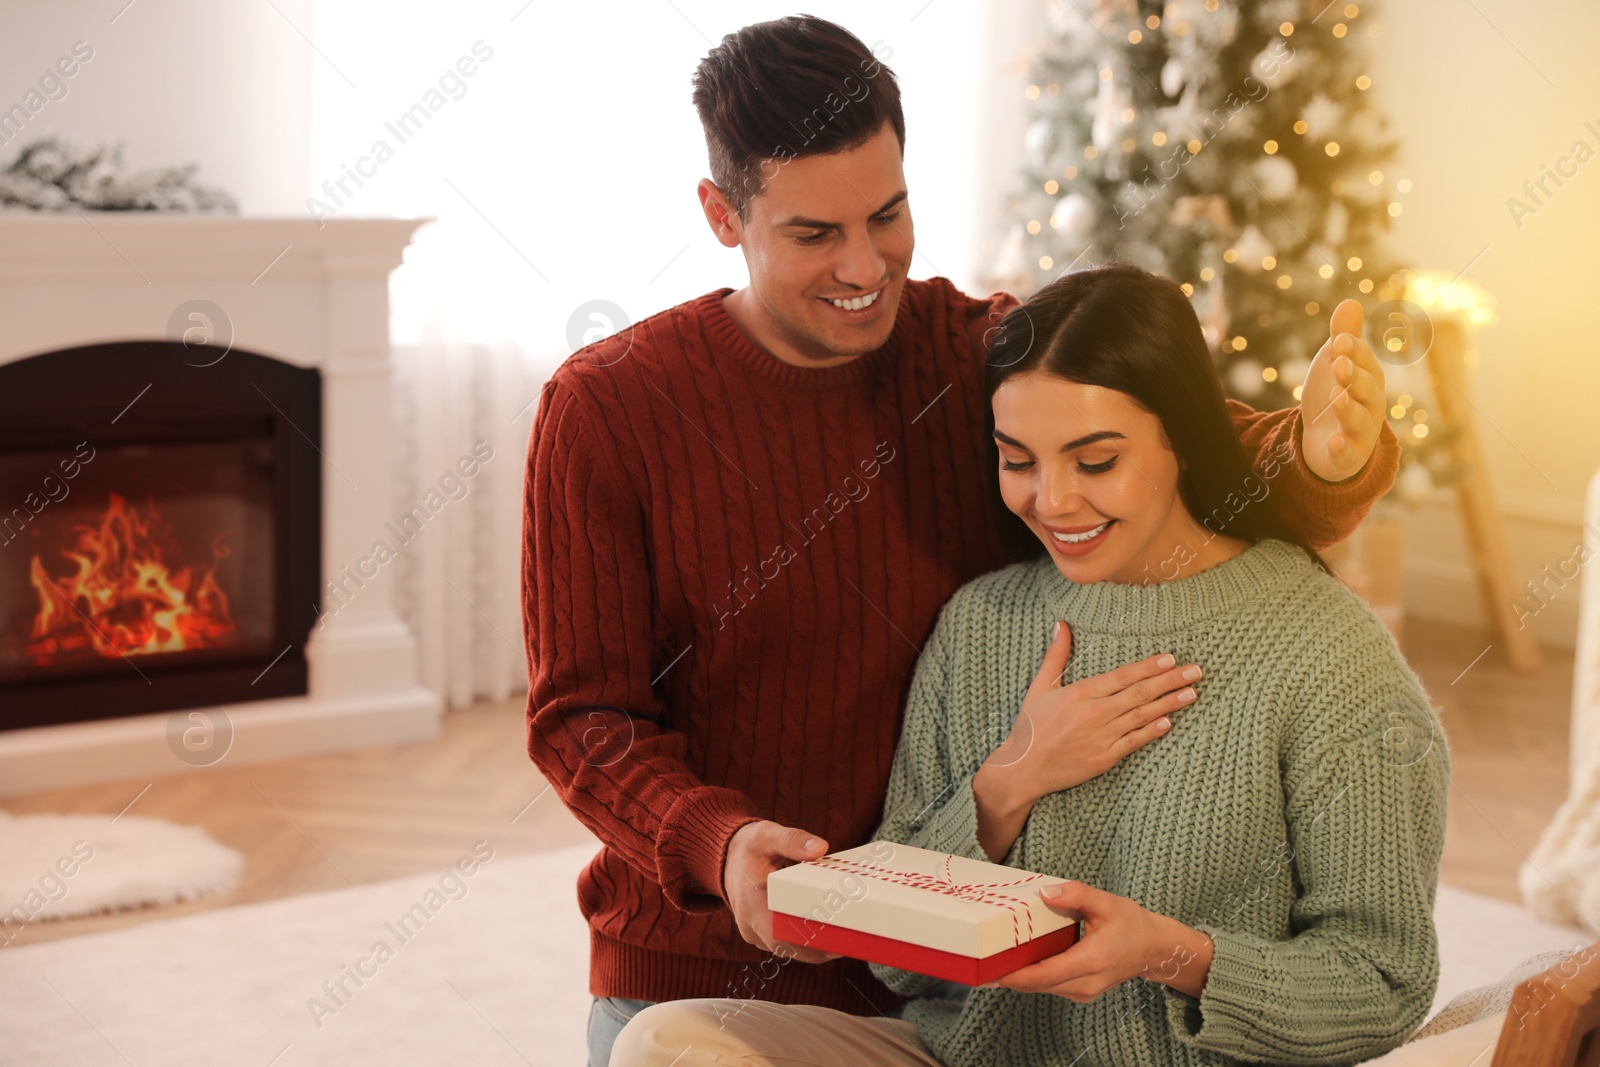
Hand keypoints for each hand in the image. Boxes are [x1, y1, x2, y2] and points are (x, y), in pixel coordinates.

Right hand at [722, 820, 839, 963]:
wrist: (727, 857)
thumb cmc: (749, 846)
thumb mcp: (767, 835)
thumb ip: (792, 840)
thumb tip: (820, 848)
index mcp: (750, 903)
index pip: (780, 935)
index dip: (810, 944)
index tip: (838, 943)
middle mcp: (750, 924)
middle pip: (790, 947)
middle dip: (821, 948)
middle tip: (853, 941)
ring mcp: (755, 932)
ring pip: (789, 948)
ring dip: (816, 946)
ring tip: (848, 937)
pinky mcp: (762, 933)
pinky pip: (787, 942)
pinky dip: (807, 940)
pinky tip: (831, 932)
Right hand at [983, 621, 1200, 801]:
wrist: (1023, 768)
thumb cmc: (1030, 726)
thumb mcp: (1039, 687)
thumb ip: (1055, 656)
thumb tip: (1061, 625)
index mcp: (1079, 694)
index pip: (1121, 676)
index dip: (1147, 667)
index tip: (1170, 658)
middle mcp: (1093, 714)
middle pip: (1138, 693)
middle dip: (1169, 681)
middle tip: (1195, 671)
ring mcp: (1101, 737)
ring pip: (1141, 716)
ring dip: (1169, 704)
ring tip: (1192, 693)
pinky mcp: (1104, 758)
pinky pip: (1134, 742)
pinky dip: (1152, 732)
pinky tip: (1169, 722)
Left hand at [987, 881, 1212, 1000]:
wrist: (1154, 949)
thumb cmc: (1131, 923)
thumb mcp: (1106, 902)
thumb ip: (1076, 894)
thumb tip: (1044, 893)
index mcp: (1090, 961)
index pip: (1044, 974)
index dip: (1015, 975)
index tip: (990, 971)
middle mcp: (1085, 983)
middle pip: (1037, 984)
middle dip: (1008, 975)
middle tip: (978, 961)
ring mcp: (1083, 992)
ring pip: (1042, 988)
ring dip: (1018, 976)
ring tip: (991, 958)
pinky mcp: (1080, 992)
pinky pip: (1050, 986)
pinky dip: (1032, 976)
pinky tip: (1016, 960)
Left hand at [1300, 299, 1386, 483]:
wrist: (1325, 440)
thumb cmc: (1336, 394)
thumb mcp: (1336, 364)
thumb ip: (1343, 337)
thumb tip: (1350, 301)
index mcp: (1369, 379)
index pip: (1365, 363)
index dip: (1354, 351)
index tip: (1339, 340)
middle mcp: (1370, 405)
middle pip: (1367, 390)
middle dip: (1354, 376)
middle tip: (1339, 364)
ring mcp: (1360, 431)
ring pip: (1360, 420)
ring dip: (1349, 408)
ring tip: (1337, 397)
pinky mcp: (1346, 455)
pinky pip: (1346, 453)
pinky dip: (1341, 448)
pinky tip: (1333, 441)